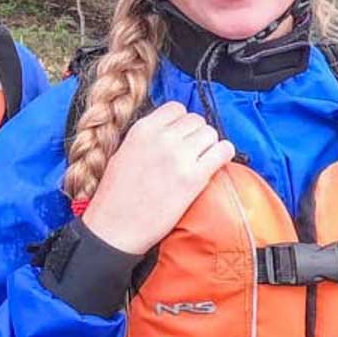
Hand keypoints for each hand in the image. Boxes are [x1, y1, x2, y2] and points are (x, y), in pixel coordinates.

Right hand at [83, 102, 234, 254]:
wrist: (115, 228)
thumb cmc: (114, 198)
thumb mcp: (122, 154)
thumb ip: (147, 139)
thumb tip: (168, 134)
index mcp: (142, 130)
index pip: (176, 108)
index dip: (182, 122)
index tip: (182, 135)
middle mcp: (162, 138)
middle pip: (196, 120)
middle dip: (196, 134)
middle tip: (192, 152)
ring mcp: (179, 156)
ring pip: (211, 133)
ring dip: (209, 145)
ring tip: (201, 161)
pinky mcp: (194, 177)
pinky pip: (222, 151)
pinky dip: (223, 155)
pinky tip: (215, 164)